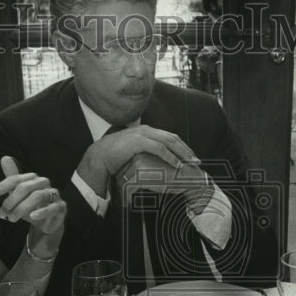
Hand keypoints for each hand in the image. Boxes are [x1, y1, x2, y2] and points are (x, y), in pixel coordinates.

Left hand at [0, 157, 66, 256]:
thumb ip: (12, 178)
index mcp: (32, 179)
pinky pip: (53, 207)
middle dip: (11, 201)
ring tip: (12, 219)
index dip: (1, 186)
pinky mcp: (61, 207)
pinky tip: (32, 216)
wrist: (47, 223)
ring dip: (22, 208)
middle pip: (25, 187)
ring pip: (38, 196)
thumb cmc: (31, 207)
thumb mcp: (18, 194)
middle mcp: (44, 183)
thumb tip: (5, 157)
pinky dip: (42, 211)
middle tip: (2, 214)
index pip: (15, 179)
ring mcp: (54, 194)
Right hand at [76, 125, 199, 196]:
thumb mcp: (133, 152)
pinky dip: (170, 156)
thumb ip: (145, 153)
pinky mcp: (138, 141)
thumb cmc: (114, 156)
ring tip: (190, 163)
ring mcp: (142, 134)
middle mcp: (146, 130)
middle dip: (186, 149)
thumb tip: (154, 162)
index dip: (181, 146)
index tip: (190, 156)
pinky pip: (159, 149)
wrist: (99, 156)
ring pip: (168, 142)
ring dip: (182, 153)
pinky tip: (177, 164)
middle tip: (196, 160)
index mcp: (146, 131)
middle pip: (172, 138)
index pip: (169, 136)